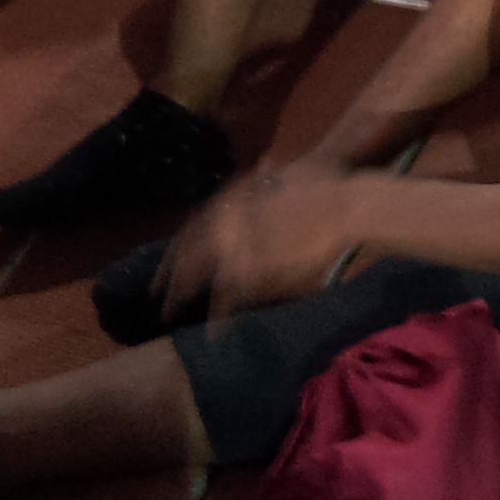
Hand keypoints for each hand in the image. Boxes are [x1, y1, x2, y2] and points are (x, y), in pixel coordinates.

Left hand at [155, 169, 368, 322]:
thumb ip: (272, 174)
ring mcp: (239, 246)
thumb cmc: (327, 183)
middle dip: (169, 274)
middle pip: (188, 251)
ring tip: (167, 314)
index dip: (179, 245)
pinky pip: (228, 297)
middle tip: (155, 294)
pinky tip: (213, 333)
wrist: (345, 206)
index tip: (166, 261)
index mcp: (234, 198)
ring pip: (198, 274)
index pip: (194, 224)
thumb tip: (265, 166)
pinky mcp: (255, 270)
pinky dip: (219, 316)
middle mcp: (228, 221)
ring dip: (181, 295)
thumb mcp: (292, 170)